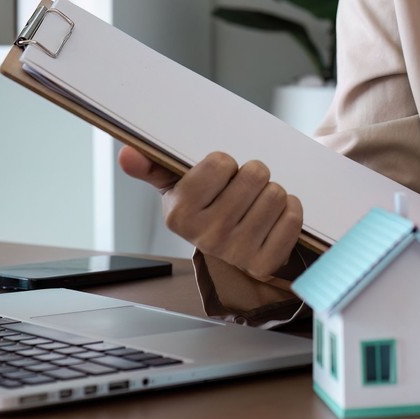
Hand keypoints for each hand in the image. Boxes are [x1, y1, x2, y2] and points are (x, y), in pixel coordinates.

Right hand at [117, 147, 302, 281]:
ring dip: (271, 192)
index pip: (221, 162)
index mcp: (180, 215)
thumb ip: (151, 166)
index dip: (225, 163)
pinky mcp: (266, 263)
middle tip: (242, 188)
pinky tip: (274, 216)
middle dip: (253, 175)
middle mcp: (207, 237)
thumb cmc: (203, 209)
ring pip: (276, 194)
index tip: (219, 176)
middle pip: (254, 175)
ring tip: (256, 203)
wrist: (226, 251)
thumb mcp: (175, 186)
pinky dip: (289, 211)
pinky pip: (292, 218)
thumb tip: (127, 154)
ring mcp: (238, 254)